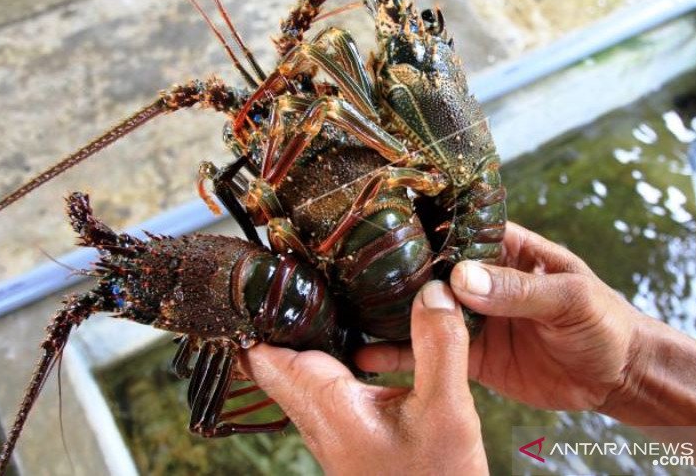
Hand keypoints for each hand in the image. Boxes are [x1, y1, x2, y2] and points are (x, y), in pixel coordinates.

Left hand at [241, 282, 487, 475]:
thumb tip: (434, 290)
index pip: (264, 355)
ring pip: (299, 368)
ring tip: (311, 287)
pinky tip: (354, 333)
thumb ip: (438, 348)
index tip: (250, 275)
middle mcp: (319, 415)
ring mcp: (332, 424)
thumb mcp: (445, 411)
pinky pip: (325, 379)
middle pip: (275, 357)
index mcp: (326, 405)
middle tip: (281, 267)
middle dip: (274, 315)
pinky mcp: (351, 428)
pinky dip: (329, 349)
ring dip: (301, 331)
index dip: (252, 316)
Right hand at [357, 222, 643, 411]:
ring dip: (390, 313)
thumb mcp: (569, 298)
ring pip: (425, 311)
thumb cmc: (604, 321)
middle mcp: (483, 279)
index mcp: (507, 249)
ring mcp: (474, 317)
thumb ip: (518, 289)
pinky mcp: (471, 355)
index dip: (424, 224)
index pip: (460, 228)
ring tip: (347, 313)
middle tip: (349, 272)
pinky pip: (432, 352)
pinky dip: (401, 355)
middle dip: (395, 271)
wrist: (617, 376)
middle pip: (431, 269)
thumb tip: (460, 279)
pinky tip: (368, 356)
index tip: (382, 223)